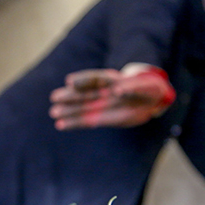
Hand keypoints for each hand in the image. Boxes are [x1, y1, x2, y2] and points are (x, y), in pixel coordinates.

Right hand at [49, 66, 174, 130]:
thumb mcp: (143, 87)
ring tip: (54, 113)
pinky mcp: (102, 117)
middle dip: (70, 96)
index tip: (70, 82)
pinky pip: (86, 121)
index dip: (83, 80)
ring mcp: (101, 104)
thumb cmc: (147, 89)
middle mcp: (102, 91)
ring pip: (82, 107)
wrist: (150, 99)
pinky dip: (74, 123)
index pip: (95, 78)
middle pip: (84, 93)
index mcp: (112, 79)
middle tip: (55, 98)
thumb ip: (131, 88)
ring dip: (68, 111)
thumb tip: (117, 91)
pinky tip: (60, 125)